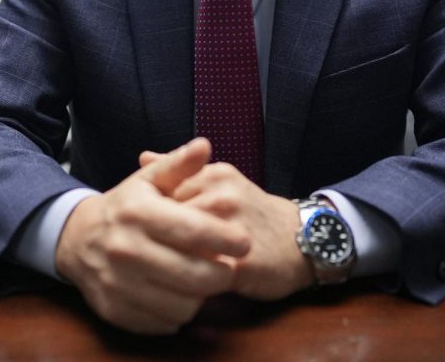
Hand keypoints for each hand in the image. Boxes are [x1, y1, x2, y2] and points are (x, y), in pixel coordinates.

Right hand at [55, 137, 250, 334]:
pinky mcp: (115, 311)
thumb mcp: (148, 180)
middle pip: (193, 274)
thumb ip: (179, 164)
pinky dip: (178, 312)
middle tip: (229, 267)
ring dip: (200, 295)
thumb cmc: (125, 207)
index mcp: (137, 213)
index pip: (191, 230)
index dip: (224, 237)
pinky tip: (178, 294)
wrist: (77, 239)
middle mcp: (125, 249)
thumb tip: (205, 145)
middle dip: (221, 274)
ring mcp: (118, 284)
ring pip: (183, 304)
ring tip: (201, 279)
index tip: (245, 241)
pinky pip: (164, 322)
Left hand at [140, 153, 313, 300]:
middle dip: (154, 240)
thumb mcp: (220, 182)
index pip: (162, 192)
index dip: (148, 217)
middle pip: (167, 221)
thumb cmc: (252, 213)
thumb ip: (181, 172)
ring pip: (181, 247)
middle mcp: (222, 196)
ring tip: (160, 271)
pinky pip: (202, 273)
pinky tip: (179, 287)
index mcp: (213, 175)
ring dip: (168, 262)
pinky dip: (187, 282)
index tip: (142, 231)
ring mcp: (232, 228)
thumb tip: (143, 156)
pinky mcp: (241, 261)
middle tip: (145, 255)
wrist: (302, 238)